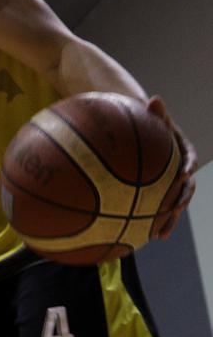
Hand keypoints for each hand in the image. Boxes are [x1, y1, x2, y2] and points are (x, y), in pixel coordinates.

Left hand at [146, 96, 196, 239]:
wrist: (146, 137)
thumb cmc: (149, 126)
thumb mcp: (154, 118)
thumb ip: (156, 112)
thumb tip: (154, 98)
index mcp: (184, 152)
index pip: (189, 159)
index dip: (188, 166)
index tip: (183, 173)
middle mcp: (182, 170)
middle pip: (187, 187)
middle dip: (181, 200)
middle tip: (174, 210)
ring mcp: (173, 184)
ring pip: (175, 203)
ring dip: (170, 219)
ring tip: (161, 234)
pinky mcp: (163, 194)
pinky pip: (160, 209)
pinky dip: (156, 223)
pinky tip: (148, 238)